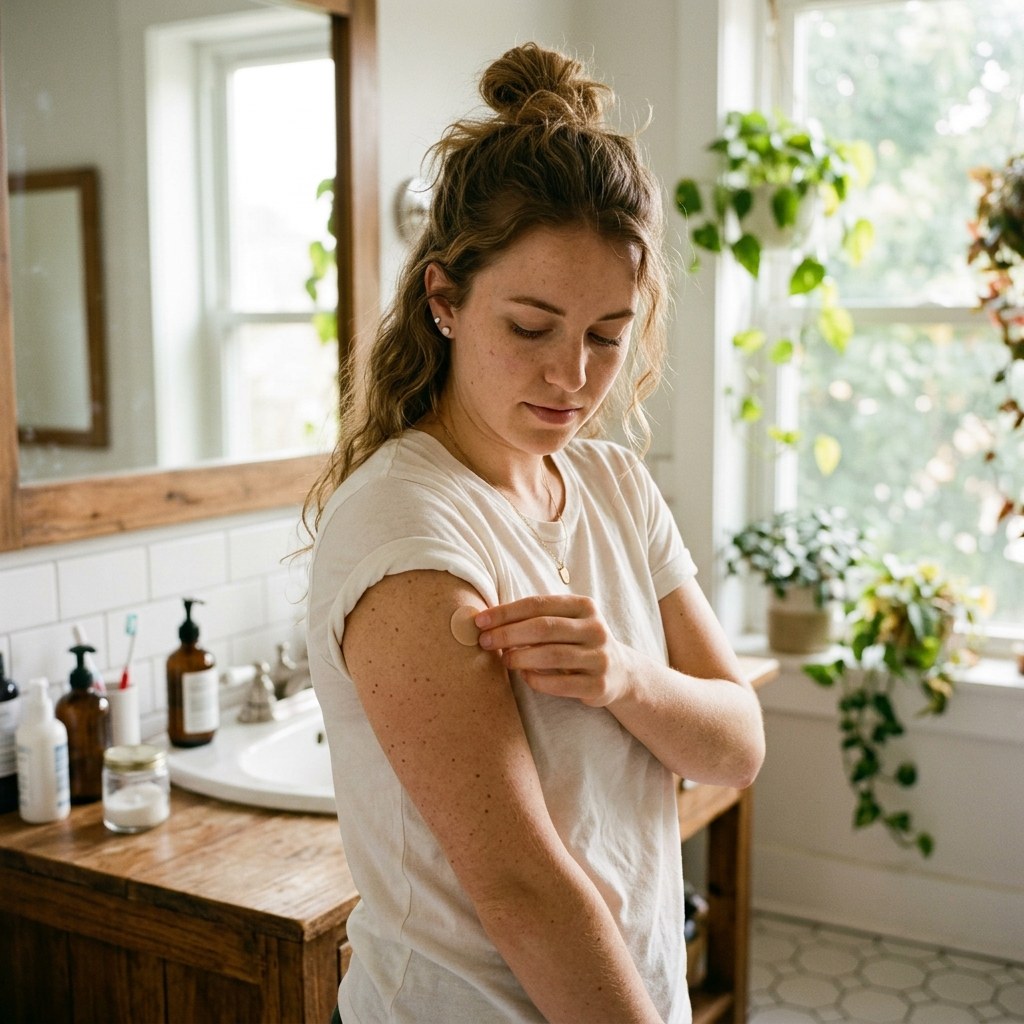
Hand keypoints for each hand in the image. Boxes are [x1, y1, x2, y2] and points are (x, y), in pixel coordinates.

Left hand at [475, 595, 632, 706]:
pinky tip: (524, 676)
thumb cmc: (578, 642)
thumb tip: (488, 620)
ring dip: (520, 658)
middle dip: (508, 634)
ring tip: (504, 660)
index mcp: (584, 606)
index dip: (506, 612)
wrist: (619, 672)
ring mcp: (599, 657)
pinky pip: (560, 684)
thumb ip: (536, 617)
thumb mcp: (566, 622)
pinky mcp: (598, 685)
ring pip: (552, 655)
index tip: (480, 621)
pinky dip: (537, 680)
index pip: (538, 604)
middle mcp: (595, 628)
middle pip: (543, 628)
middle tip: (485, 641)